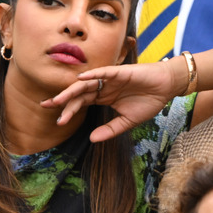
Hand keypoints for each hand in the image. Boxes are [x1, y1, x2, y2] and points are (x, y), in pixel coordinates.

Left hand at [41, 61, 181, 141]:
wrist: (166, 88)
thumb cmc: (148, 102)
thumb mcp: (127, 121)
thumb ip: (110, 130)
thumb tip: (91, 139)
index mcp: (103, 98)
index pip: (81, 104)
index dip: (68, 111)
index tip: (57, 122)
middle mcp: (103, 87)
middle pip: (78, 94)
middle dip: (63, 100)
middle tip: (46, 106)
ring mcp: (110, 79)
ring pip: (86, 84)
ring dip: (72, 90)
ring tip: (58, 98)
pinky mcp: (120, 72)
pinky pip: (102, 72)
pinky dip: (92, 75)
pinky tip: (80, 79)